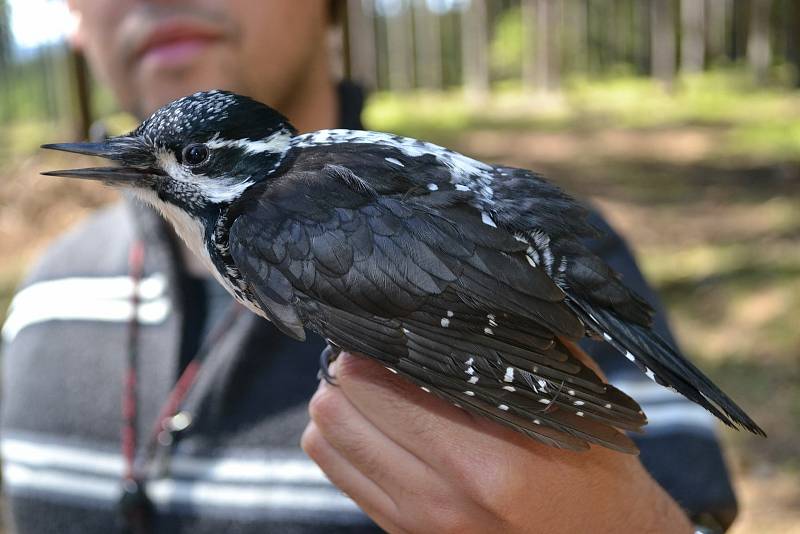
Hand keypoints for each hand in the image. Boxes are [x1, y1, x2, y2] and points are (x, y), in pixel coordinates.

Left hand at [301, 351, 692, 533]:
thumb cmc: (595, 469)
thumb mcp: (572, 399)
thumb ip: (515, 347)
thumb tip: (453, 297)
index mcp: (487, 463)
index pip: (375, 383)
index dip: (374, 343)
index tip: (391, 327)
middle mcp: (440, 498)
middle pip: (336, 409)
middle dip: (350, 370)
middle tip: (378, 353)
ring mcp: (415, 523)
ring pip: (324, 442)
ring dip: (341, 405)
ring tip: (375, 388)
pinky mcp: (403, 533)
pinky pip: (338, 473)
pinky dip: (345, 439)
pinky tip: (380, 424)